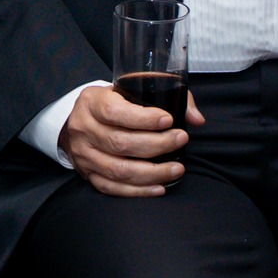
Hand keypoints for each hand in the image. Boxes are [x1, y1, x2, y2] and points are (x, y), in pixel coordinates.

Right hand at [58, 86, 205, 196]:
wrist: (81, 120)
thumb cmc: (114, 102)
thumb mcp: (132, 87)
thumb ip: (167, 94)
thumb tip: (196, 118)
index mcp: (91, 101)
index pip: (114, 111)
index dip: (143, 118)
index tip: (169, 120)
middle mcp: (83, 128)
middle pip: (120, 143)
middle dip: (156, 145)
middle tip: (181, 140)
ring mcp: (83, 154)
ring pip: (118, 170)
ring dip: (152, 173)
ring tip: (177, 168)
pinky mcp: (88, 174)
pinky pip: (112, 188)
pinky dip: (138, 191)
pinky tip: (159, 187)